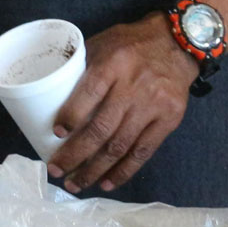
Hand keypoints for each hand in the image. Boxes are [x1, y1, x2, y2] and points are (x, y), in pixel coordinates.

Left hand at [46, 18, 197, 193]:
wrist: (177, 44)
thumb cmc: (131, 44)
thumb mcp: (103, 43)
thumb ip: (82, 67)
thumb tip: (50, 96)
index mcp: (113, 63)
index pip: (90, 93)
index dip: (71, 115)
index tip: (56, 133)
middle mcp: (134, 86)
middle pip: (101, 128)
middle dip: (76, 154)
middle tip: (56, 170)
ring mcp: (153, 105)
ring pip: (120, 145)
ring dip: (95, 169)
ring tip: (76, 183)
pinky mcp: (169, 120)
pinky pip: (143, 152)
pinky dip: (124, 171)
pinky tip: (107, 182)